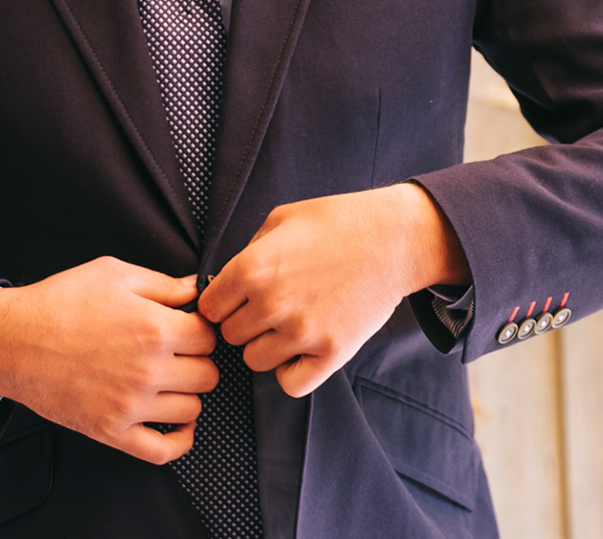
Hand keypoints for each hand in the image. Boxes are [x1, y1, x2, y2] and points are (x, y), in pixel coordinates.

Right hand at [0, 257, 218, 462]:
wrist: (11, 340)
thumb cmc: (60, 303)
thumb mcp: (115, 274)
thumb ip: (164, 284)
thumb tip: (197, 289)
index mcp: (154, 328)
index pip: (209, 337)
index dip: (201, 329)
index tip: (187, 328)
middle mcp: (148, 370)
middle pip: (207, 374)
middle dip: (196, 361)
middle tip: (177, 353)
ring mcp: (130, 405)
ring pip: (192, 409)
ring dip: (185, 394)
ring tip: (167, 380)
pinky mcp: (111, 431)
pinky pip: (164, 451)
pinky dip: (179, 440)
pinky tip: (175, 421)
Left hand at [198, 183, 469, 398]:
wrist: (394, 239)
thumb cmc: (339, 222)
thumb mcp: (282, 219)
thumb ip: (248, 251)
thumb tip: (227, 281)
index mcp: (252, 268)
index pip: (208, 307)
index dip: (222, 302)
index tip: (238, 298)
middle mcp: (271, 303)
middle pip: (230, 336)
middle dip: (244, 322)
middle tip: (270, 307)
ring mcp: (302, 332)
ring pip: (255, 360)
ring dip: (267, 346)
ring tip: (290, 324)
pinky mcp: (331, 352)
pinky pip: (290, 383)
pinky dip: (292, 371)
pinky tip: (303, 348)